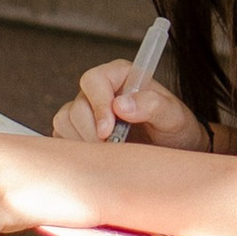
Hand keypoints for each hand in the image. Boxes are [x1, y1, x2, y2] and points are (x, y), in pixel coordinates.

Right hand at [52, 53, 210, 151]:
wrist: (174, 151)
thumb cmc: (175, 129)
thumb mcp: (174, 116)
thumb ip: (152, 105)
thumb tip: (121, 105)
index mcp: (120, 76)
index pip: (94, 80)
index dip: (98, 105)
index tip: (109, 131)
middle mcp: (100, 91)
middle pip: (76, 106)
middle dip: (92, 132)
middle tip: (114, 150)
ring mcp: (86, 112)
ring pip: (64, 122)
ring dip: (83, 144)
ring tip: (111, 155)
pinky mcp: (77, 132)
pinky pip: (61, 139)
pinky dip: (75, 152)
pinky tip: (98, 160)